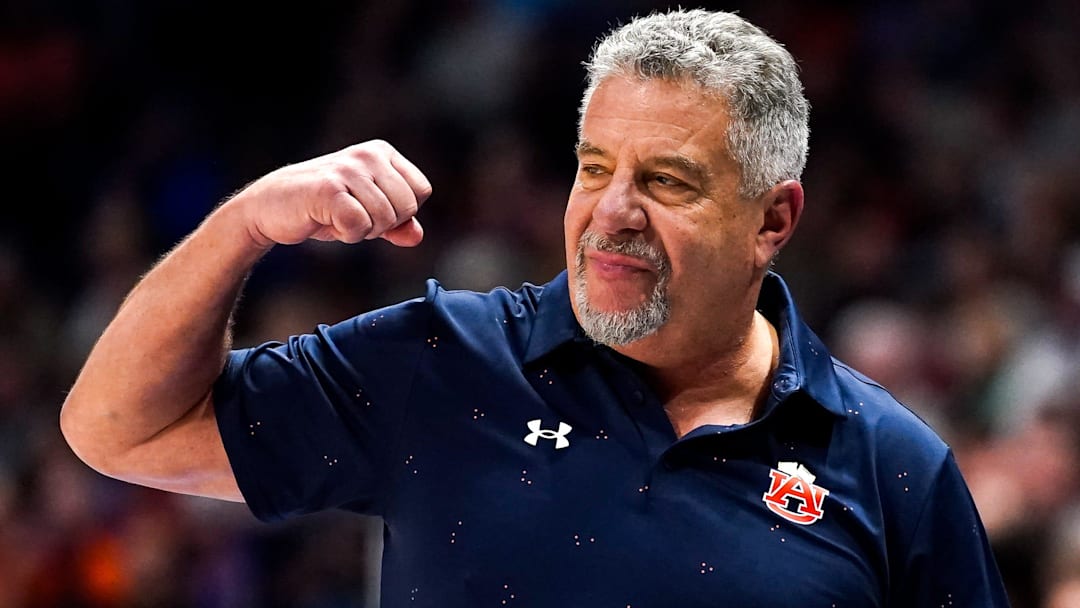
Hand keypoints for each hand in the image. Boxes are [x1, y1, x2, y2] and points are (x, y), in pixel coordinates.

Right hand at [233, 140, 431, 247]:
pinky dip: (346, 234)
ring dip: (362, 230)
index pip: (421, 191)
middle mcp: (368, 154)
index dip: (400, 212)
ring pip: (385, 219)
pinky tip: (327, 221)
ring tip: (337, 217)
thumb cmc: (322, 208)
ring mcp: (348, 169)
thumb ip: (396, 223)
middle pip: (407, 207)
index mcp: (381, 152)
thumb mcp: (366, 213)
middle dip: (382, 224)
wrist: (269, 207)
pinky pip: (360, 225)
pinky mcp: (329, 189)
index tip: (371, 209)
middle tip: (351, 216)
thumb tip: (417, 237)